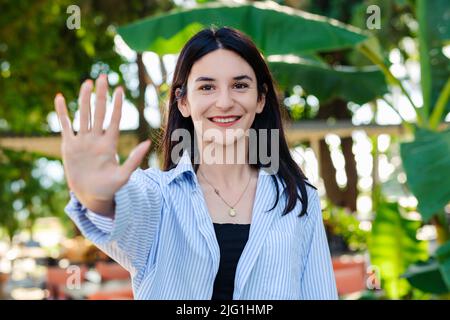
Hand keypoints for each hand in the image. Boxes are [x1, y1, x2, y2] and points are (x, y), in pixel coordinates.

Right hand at [54, 74, 150, 215]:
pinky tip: (61, 98)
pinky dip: (62, 113)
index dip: (117, 104)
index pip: (114, 119)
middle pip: (99, 112)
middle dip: (101, 95)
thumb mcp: (124, 175)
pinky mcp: (69, 146)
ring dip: (84, 99)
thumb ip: (134, 159)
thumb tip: (147, 143)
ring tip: (87, 83)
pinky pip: (65, 126)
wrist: (92, 195)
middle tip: (103, 76)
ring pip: (83, 115)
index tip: (120, 89)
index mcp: (110, 144)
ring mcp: (83, 141)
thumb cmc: (110, 188)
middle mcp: (96, 139)